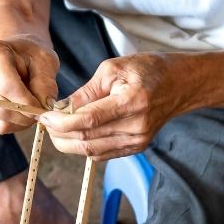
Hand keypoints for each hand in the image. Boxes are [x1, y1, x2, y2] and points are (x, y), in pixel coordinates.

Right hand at [0, 36, 59, 133]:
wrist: (18, 55)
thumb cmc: (32, 56)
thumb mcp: (45, 61)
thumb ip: (45, 84)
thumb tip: (44, 109)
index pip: (6, 86)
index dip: (26, 102)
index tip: (42, 108)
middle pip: (1, 105)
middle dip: (26, 113)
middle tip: (41, 109)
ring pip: (0, 118)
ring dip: (22, 119)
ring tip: (32, 107)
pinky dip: (15, 122)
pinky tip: (22, 110)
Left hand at [39, 53, 183, 160]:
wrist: (180, 84)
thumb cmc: (147, 70)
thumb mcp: (112, 69)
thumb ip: (86, 92)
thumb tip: (60, 108)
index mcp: (130, 103)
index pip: (88, 121)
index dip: (60, 121)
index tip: (43, 115)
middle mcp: (135, 128)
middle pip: (86, 139)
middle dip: (59, 133)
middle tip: (45, 121)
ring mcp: (137, 141)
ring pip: (91, 151)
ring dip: (68, 142)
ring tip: (55, 127)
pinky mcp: (136, 148)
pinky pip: (102, 154)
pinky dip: (83, 146)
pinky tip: (73, 134)